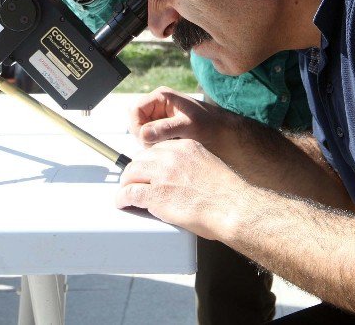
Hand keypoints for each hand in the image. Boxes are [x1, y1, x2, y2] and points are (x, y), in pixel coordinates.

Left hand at [116, 138, 248, 239]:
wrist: (232, 206)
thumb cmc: (227, 193)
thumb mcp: (208, 165)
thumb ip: (190, 166)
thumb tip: (180, 178)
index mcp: (186, 148)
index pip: (156, 149)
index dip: (148, 162)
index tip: (146, 169)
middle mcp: (171, 157)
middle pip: (140, 159)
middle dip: (135, 172)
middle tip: (133, 182)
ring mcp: (162, 175)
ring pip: (131, 174)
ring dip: (127, 184)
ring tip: (126, 193)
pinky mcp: (155, 195)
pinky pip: (129, 194)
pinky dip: (122, 199)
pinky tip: (123, 203)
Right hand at [129, 87, 233, 151]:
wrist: (224, 132)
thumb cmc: (210, 124)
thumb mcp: (188, 126)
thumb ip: (165, 129)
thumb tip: (143, 134)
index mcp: (161, 97)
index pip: (136, 111)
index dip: (137, 127)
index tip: (147, 141)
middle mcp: (158, 106)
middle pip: (137, 124)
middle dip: (145, 137)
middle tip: (162, 146)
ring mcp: (160, 118)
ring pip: (144, 134)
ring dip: (152, 143)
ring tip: (171, 146)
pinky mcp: (164, 130)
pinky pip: (152, 140)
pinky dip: (158, 146)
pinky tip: (172, 148)